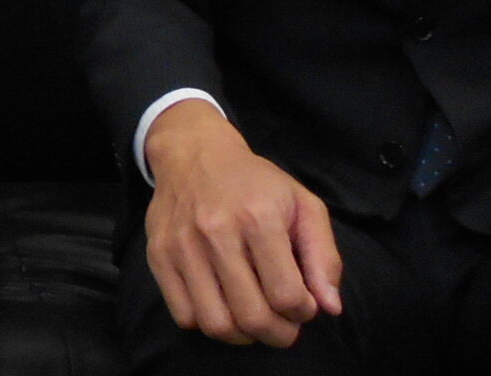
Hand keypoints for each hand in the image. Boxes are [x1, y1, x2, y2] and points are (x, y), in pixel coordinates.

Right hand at [142, 100, 344, 347]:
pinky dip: (208, 323)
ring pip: (216, 324)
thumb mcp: (303, 205)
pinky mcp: (159, 255)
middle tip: (283, 326)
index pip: (287, 296)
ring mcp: (183, 245)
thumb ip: (324, 257)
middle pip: (252, 317)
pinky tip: (223, 306)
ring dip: (243, 336)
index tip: (303, 304)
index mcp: (259, 217)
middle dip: (278, 334)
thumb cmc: (256, 183)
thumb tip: (330, 307)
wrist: (194, 153)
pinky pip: (184, 316)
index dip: (303, 312)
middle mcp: (217, 231)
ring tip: (253, 321)